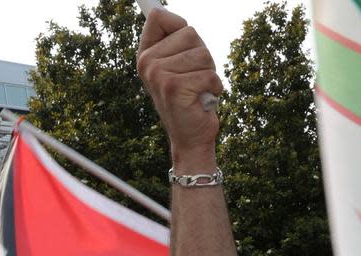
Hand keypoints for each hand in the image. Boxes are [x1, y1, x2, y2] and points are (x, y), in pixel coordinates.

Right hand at [137, 7, 221, 165]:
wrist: (191, 137)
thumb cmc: (191, 98)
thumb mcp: (180, 65)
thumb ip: (175, 40)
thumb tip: (157, 9)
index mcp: (146, 54)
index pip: (158, 16)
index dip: (179, 25)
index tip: (184, 44)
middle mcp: (147, 63)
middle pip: (189, 32)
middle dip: (202, 55)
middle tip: (194, 77)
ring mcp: (158, 75)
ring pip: (202, 53)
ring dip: (209, 72)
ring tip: (198, 89)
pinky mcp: (174, 87)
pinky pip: (209, 73)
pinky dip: (214, 87)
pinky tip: (202, 99)